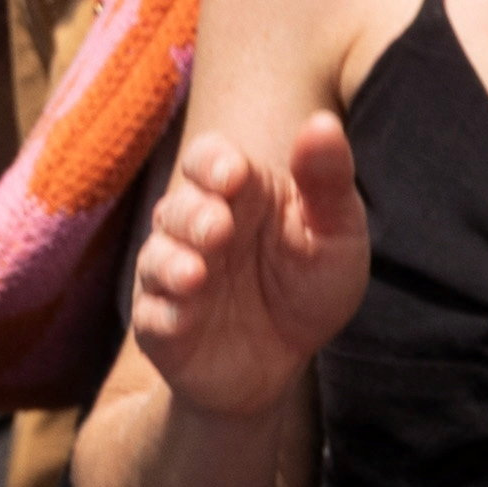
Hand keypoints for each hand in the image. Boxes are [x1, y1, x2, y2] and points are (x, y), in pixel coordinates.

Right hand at [133, 117, 372, 422]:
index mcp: (237, 195)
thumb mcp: (336, 235)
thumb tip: (323, 122)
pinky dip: (165, 314)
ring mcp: (172, 277)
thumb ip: (328, 182)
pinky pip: (151, 314)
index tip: (234, 175)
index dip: (212, 163)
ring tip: (196, 275)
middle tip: (219, 228)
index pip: (207, 159)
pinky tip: (184, 317)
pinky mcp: (160, 325)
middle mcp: (196, 228)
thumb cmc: (308, 287)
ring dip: (172, 263)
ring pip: (156, 258)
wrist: (285, 364)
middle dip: (194, 215)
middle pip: (176, 207)